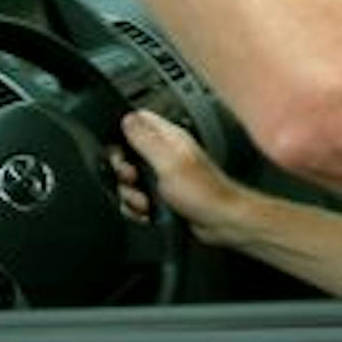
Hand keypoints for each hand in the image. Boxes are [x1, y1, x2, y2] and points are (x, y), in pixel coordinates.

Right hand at [111, 110, 248, 246]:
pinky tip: (147, 213)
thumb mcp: (170, 163)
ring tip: (146, 202)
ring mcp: (162, 176)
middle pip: (127, 154)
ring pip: (129, 181)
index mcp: (170, 139)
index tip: (121, 152)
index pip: (138, 121)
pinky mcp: (161, 197)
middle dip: (123, 172)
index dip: (122, 133)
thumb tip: (128, 118)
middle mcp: (165, 155)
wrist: (220, 223)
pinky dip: (137, 209)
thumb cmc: (204, 193)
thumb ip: (147, 140)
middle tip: (135, 179)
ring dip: (131, 195)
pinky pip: (136, 200)